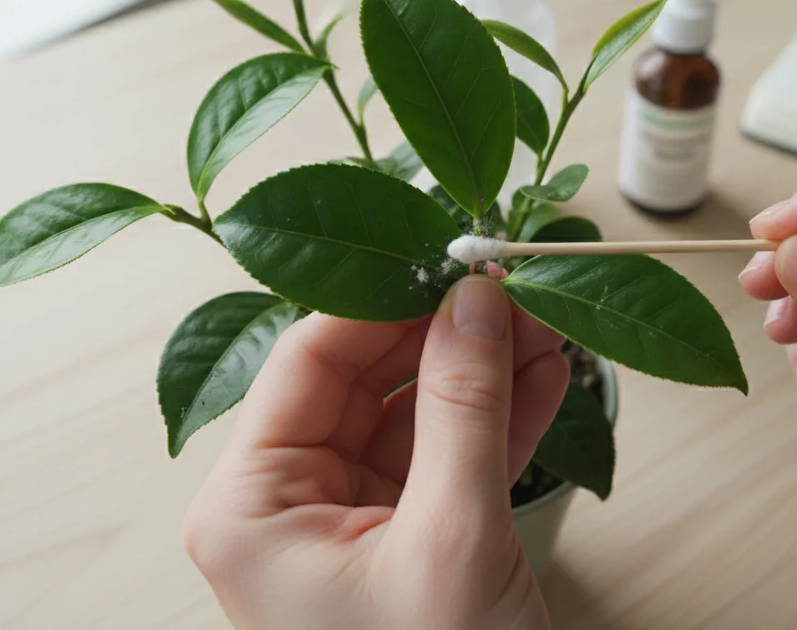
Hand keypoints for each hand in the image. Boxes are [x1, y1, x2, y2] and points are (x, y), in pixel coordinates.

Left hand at [183, 274, 568, 629]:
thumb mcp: (449, 536)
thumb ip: (464, 408)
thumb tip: (476, 300)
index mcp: (250, 505)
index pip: (309, 359)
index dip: (384, 297)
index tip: (452, 257)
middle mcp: (285, 506)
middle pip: (365, 379)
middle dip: (446, 332)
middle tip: (514, 286)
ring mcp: (347, 522)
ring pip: (415, 414)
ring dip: (483, 370)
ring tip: (547, 323)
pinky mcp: (404, 540)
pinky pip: (447, 457)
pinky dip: (498, 419)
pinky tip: (545, 377)